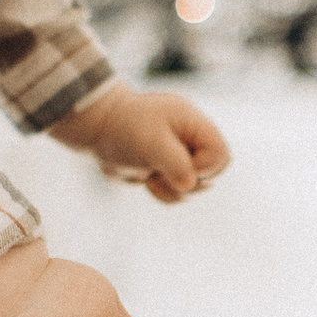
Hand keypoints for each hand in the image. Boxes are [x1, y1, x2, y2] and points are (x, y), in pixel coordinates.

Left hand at [60, 82, 231, 204]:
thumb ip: (174, 162)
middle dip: (191, 181)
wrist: (97, 131)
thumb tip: (189, 184)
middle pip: (214, 172)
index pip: (220, 153)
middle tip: (164, 174)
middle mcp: (191, 138)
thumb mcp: (150, 143)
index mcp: (193, 123)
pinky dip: (166, 193)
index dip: (205, 168)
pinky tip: (148, 181)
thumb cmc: (123, 129)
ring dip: (175, 189)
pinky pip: (179, 191)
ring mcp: (180, 155)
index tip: (181, 169)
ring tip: (152, 176)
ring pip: (196, 185)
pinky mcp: (168, 169)